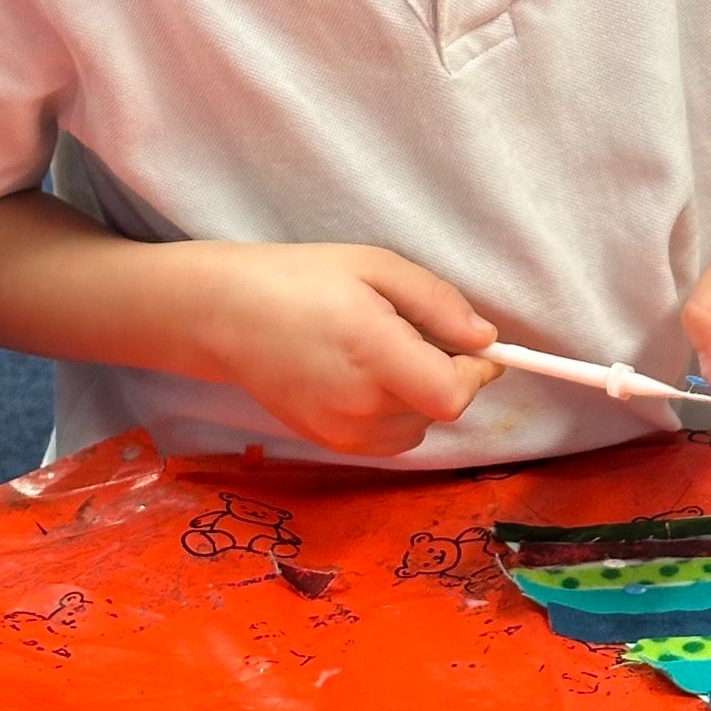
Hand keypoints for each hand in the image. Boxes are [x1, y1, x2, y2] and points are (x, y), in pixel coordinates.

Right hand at [193, 243, 501, 456]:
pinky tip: (367, 374)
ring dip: (421, 393)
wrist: (225, 316)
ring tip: (383, 349)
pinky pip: (390, 437)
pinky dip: (396, 410)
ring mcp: (342, 433)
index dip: (478, 373)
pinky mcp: (329, 444)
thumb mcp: (376, 265)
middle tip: (413, 330)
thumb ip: (437, 303)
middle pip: (439, 408)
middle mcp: (360, 406)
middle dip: (446, 372)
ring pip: (418, 425)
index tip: (480, 346)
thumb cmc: (301, 279)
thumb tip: (485, 337)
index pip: (453, 395)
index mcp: (374, 354)